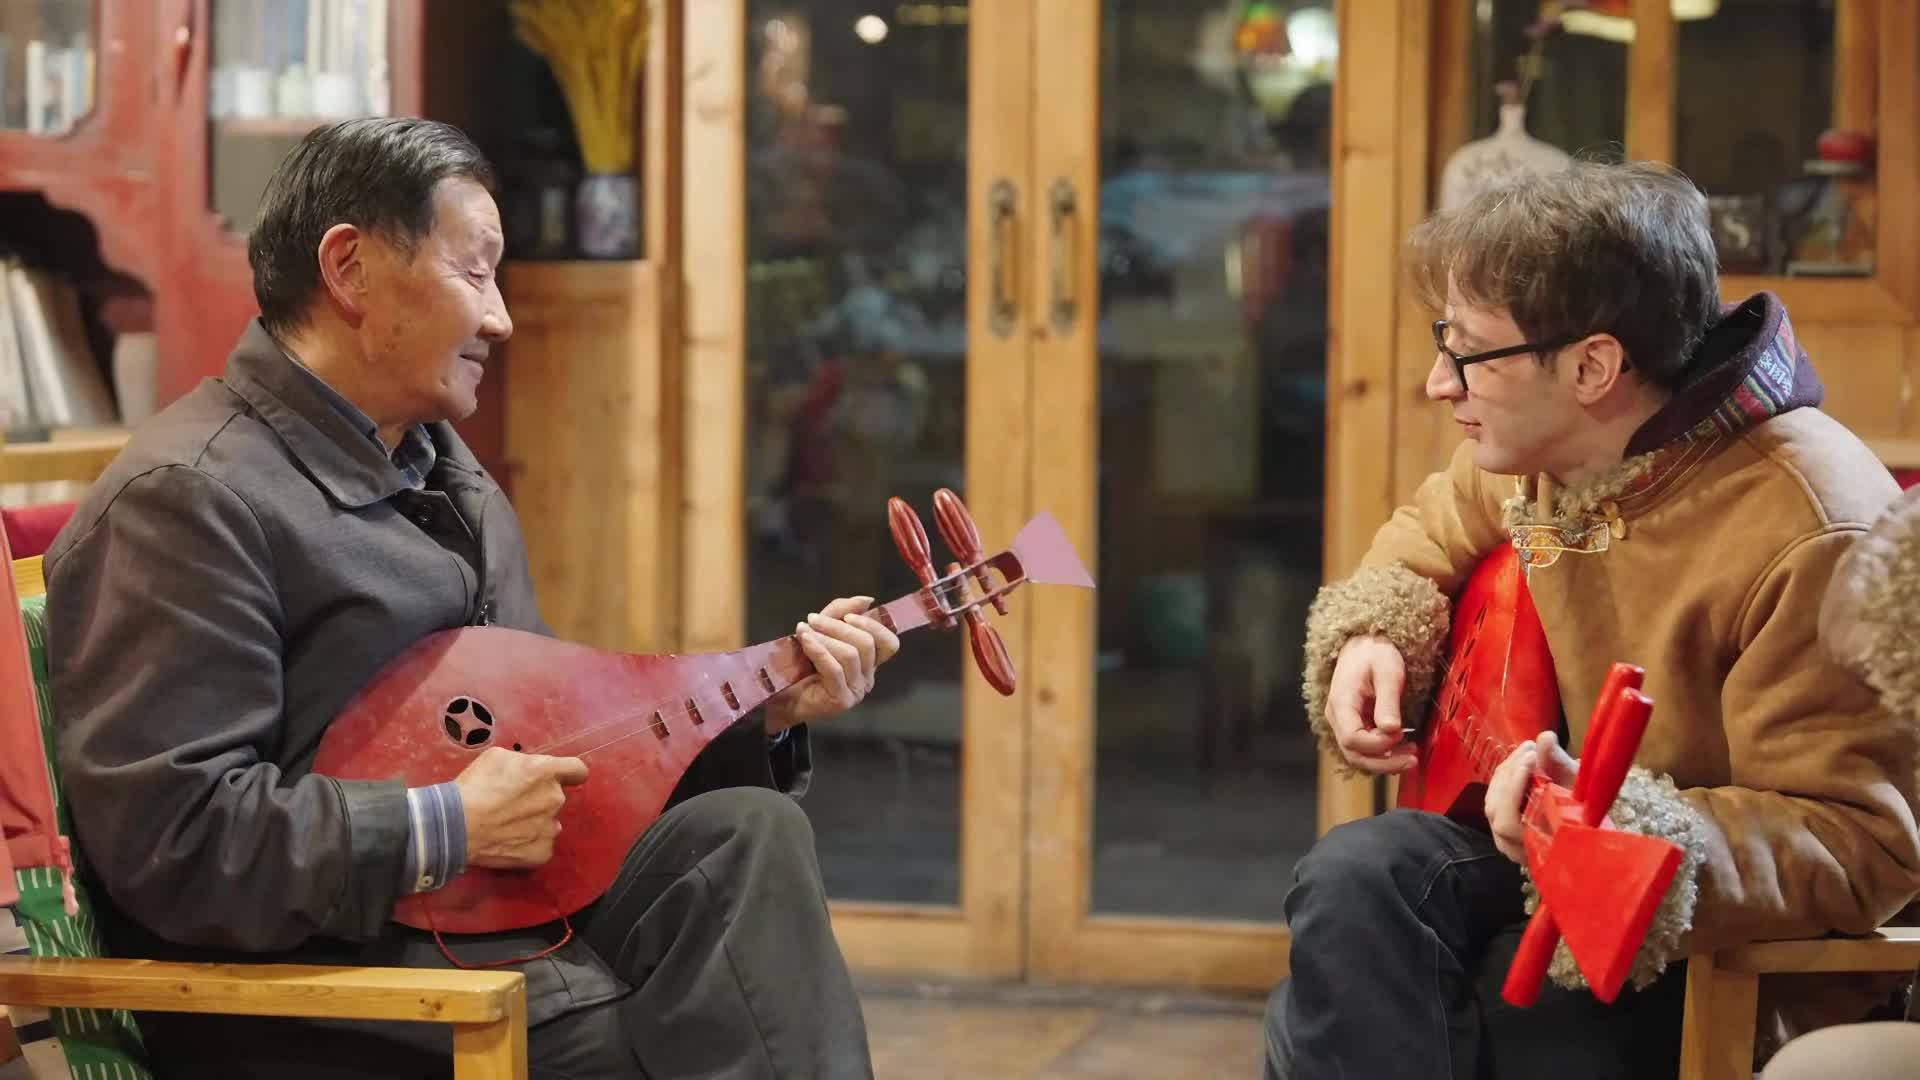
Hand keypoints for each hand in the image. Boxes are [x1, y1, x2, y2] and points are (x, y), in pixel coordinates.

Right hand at [453, 746, 588, 868]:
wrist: (456, 826)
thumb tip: (529, 770)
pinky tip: (509, 842)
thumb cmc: (474, 786)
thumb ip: (523, 762)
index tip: (564, 778)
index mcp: (547, 773)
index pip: (578, 770)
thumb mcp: (497, 757)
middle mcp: (555, 799)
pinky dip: (529, 843)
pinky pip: (541, 844)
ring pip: (549, 822)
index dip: (571, 773)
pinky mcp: (543, 852)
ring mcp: (551, 829)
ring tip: (508, 826)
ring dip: (535, 821)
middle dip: (540, 798)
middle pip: (555, 797)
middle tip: (512, 804)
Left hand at [764, 596, 901, 733]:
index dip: (874, 626)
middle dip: (838, 626)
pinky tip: (804, 639)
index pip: (889, 644)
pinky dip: (818, 649)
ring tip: (803, 630)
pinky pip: (834, 668)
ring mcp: (856, 691)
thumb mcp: (822, 630)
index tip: (847, 616)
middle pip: (867, 643)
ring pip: (850, 654)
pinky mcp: (841, 700)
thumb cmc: (802, 664)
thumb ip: (841, 613)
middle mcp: (867, 678)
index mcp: (868, 662)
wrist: (780, 696)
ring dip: (825, 637)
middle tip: (813, 619)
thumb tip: (867, 600)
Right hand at [1325, 635, 1417, 773]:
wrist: (1364, 645)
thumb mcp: (1388, 671)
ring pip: (1358, 756)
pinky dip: (1383, 756)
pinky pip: (1364, 749)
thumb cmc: (1375, 653)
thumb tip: (1392, 729)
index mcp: (1341, 702)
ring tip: (1412, 757)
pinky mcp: (1354, 725)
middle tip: (1413, 760)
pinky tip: (1402, 752)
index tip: (1401, 732)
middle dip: (1384, 763)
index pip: (1352, 738)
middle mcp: (1337, 717)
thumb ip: (1388, 701)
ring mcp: (1344, 723)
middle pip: (1353, 754)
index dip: (1378, 743)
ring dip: (1384, 762)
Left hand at [1485, 731, 1578, 863]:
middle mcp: (1512, 848)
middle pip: (1496, 809)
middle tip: (1532, 749)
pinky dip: (1506, 776)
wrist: (1585, 822)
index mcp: (1534, 849)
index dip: (1514, 791)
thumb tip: (1545, 737)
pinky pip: (1495, 797)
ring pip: (1492, 801)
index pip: (1508, 823)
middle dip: (1512, 775)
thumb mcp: (1578, 789)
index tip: (1531, 761)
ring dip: (1508, 772)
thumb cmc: (1584, 812)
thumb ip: (1559, 765)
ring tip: (1529, 750)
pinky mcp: (1499, 823)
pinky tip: (1521, 759)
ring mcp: (1502, 838)